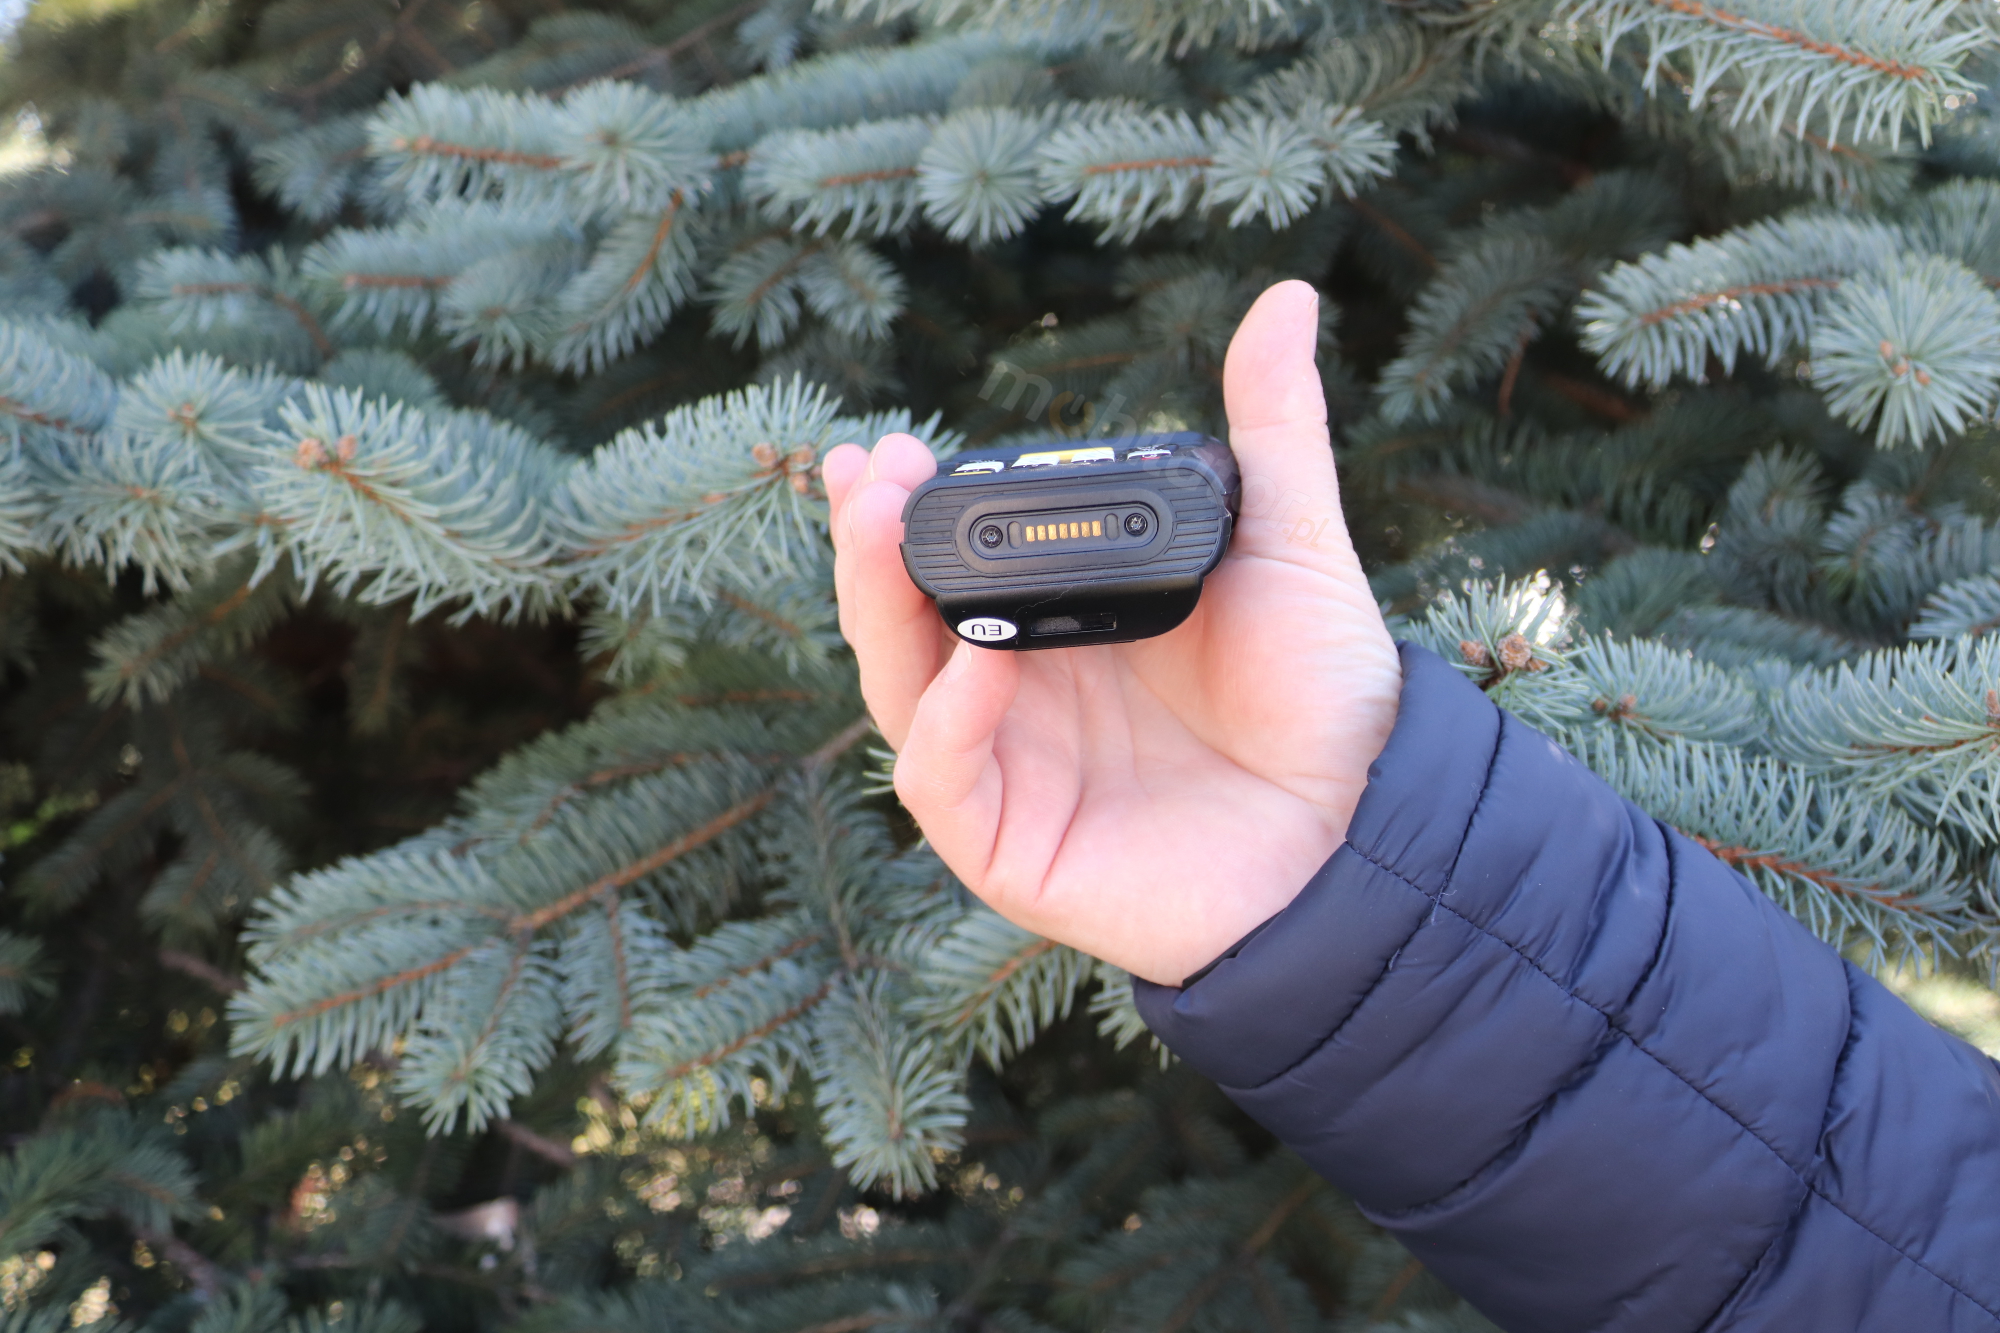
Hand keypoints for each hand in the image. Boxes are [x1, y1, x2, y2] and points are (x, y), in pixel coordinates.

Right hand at [824, 281, 1401, 985]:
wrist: (1368, 825)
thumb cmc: (1322, 694)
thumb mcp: (1286, 540)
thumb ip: (1270, 427)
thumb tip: (1284, 297)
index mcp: (1059, 626)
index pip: (948, 563)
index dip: (903, 505)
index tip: (886, 443)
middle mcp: (1020, 694)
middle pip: (903, 620)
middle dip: (869, 546)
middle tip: (863, 473)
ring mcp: (1012, 771)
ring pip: (901, 690)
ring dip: (875, 609)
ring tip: (876, 526)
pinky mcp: (1014, 847)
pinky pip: (946, 780)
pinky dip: (947, 721)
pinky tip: (975, 660)